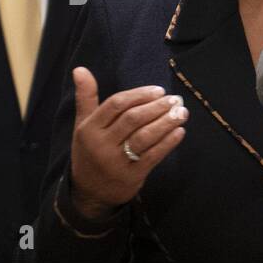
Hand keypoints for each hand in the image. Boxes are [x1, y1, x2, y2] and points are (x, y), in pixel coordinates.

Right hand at [69, 67, 187, 218]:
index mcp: (89, 128)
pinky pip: (152, 156)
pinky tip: (179, 132)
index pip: (116, 104)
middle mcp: (101, 144)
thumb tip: (80, 69)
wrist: (89, 193)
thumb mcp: (83, 125)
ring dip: (166, 123)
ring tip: (182, 113)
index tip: (159, 90)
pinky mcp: (131, 176)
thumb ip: (86, 97)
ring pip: (144, 137)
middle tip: (175, 100)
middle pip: (133, 119)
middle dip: (156, 107)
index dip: (139, 95)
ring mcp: (116, 162)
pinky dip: (168, 143)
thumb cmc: (90, 152)